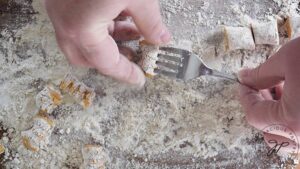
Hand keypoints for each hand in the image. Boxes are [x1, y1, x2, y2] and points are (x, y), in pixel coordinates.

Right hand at [44, 0, 170, 86]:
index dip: (126, 74)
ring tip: (133, 34)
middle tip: (133, 57)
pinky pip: (78, 23)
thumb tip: (161, 38)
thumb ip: (151, 22)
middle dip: (110, 59)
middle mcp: (64, 23)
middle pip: (86, 57)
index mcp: (82, 29)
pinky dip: (99, 26)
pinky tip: (118, 16)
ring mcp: (59, 10)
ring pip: (81, 40)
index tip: (139, 79)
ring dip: (107, 41)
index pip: (107, 63)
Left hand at [238, 37, 299, 151]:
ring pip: (288, 135)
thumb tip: (245, 78)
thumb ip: (262, 73)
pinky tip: (297, 94)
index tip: (243, 83)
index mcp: (293, 122)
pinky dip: (294, 117)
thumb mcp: (289, 59)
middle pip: (269, 130)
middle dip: (261, 105)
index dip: (245, 96)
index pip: (254, 115)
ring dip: (277, 112)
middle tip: (262, 84)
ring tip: (281, 87)